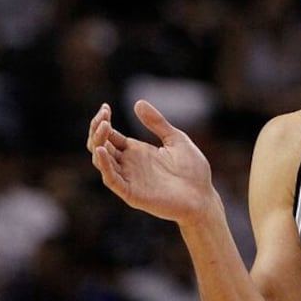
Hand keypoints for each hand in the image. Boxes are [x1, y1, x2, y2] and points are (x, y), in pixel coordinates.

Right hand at [87, 100, 216, 224]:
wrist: (203, 197)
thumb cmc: (193, 171)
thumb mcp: (176, 139)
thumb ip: (157, 123)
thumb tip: (138, 102)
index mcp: (137, 151)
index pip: (109, 136)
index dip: (103, 122)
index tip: (105, 107)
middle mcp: (129, 164)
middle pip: (101, 146)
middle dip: (97, 130)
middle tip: (103, 116)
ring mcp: (129, 179)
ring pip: (101, 161)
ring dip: (98, 143)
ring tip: (103, 127)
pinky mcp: (131, 193)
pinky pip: (111, 179)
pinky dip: (104, 165)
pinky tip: (102, 150)